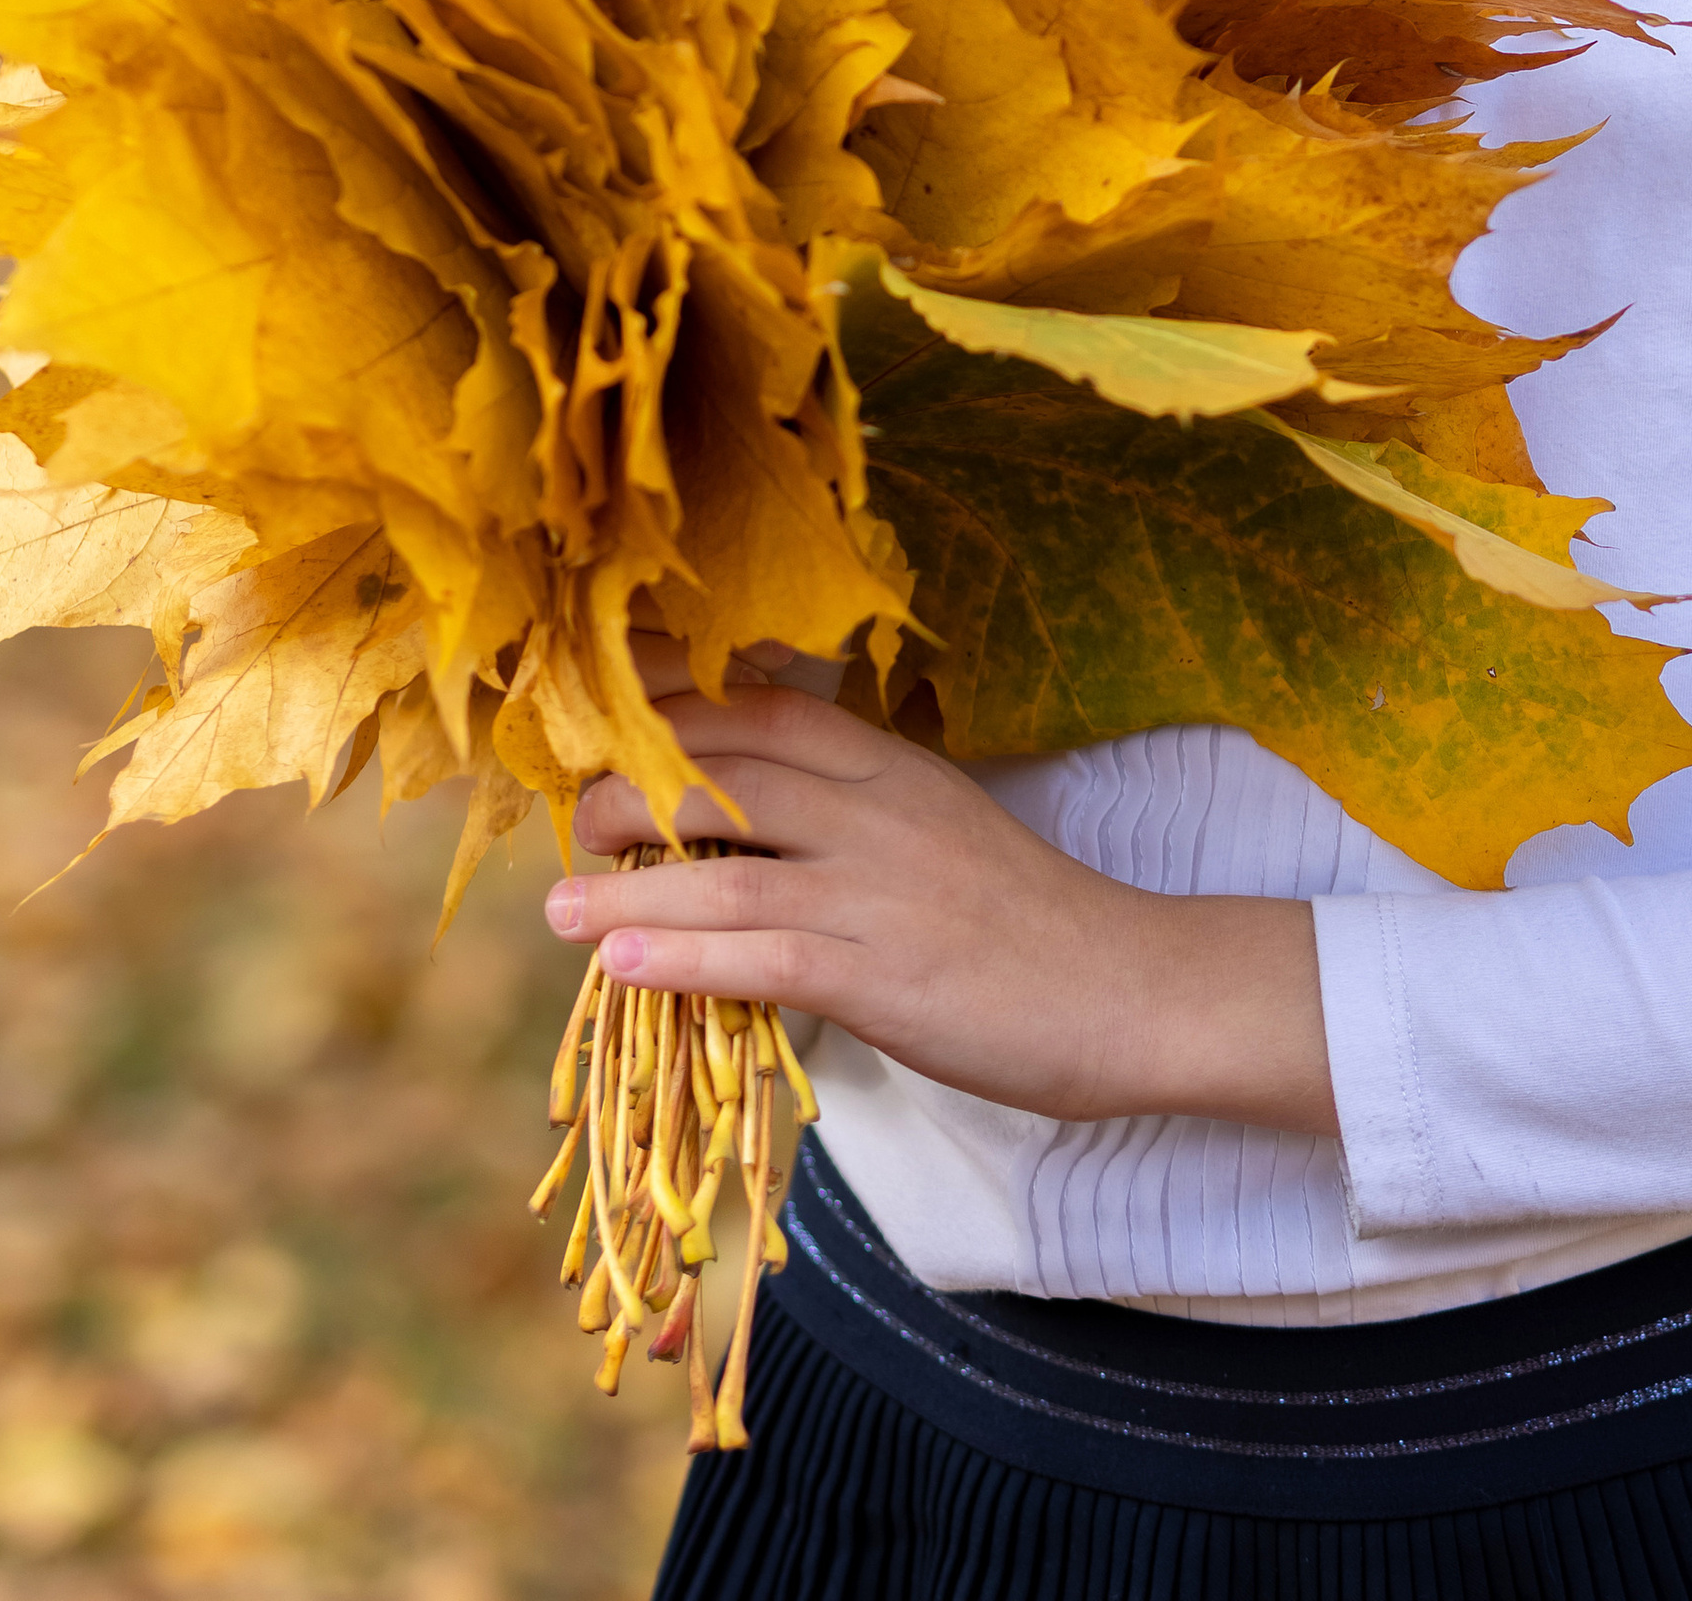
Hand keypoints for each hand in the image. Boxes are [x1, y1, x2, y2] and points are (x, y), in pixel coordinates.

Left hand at [544, 686, 1337, 1139]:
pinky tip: (622, 966)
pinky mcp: (889, 976)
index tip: (598, 708)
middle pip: (727, 773)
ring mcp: (882, 893)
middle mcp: (878, 811)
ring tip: (558, 910)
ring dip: (627, 887)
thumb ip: (848, 814)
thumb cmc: (1028, 920)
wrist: (1134, 990)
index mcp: (890, 766)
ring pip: (730, 867)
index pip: (760, 706)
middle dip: (629, 791)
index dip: (671, 702)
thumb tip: (739, 818)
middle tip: (570, 818)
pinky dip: (684, 957)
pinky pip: (767, 958)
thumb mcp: (936, 830)